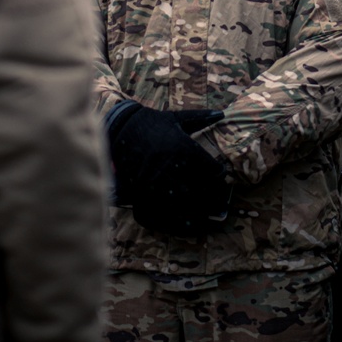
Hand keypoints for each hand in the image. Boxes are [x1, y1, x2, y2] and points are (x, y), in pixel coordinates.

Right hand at [106, 102, 230, 234]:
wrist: (120, 130)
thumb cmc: (152, 123)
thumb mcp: (176, 118)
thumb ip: (201, 118)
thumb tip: (222, 113)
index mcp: (183, 147)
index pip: (211, 169)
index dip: (220, 177)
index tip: (222, 180)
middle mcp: (171, 166)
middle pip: (201, 189)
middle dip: (213, 199)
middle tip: (220, 205)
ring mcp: (155, 181)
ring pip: (184, 204)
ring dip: (198, 213)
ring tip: (208, 219)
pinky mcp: (141, 192)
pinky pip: (163, 212)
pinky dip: (178, 223)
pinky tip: (190, 227)